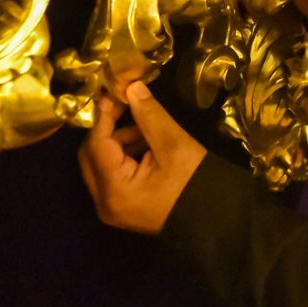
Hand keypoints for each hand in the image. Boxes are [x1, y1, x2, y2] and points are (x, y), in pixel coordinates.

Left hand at [78, 82, 204, 233]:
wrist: (216, 219)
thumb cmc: (195, 183)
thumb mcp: (173, 144)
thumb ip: (148, 115)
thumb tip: (131, 87)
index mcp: (114, 190)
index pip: (96, 145)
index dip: (103, 116)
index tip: (114, 93)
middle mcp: (104, 203)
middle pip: (91, 156)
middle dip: (107, 128)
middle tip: (126, 105)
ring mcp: (112, 208)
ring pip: (100, 164)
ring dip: (117, 141)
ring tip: (144, 127)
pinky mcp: (122, 208)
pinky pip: (111, 175)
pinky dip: (123, 156)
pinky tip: (145, 144)